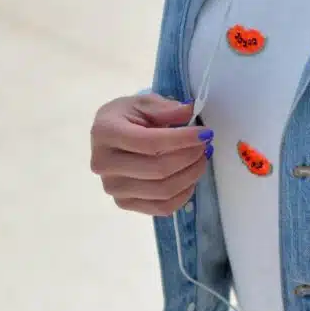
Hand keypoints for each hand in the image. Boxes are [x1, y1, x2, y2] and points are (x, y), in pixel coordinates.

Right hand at [89, 93, 213, 215]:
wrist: (112, 137)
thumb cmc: (129, 117)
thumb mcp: (144, 103)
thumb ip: (166, 108)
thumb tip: (189, 112)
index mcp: (105, 133)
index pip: (150, 142)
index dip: (182, 139)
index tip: (205, 133)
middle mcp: (103, 163)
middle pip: (159, 169)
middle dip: (191, 156)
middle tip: (206, 146)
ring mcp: (113, 188)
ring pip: (163, 191)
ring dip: (191, 175)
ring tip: (201, 159)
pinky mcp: (124, 203)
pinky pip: (162, 208)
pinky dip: (184, 194)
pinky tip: (190, 177)